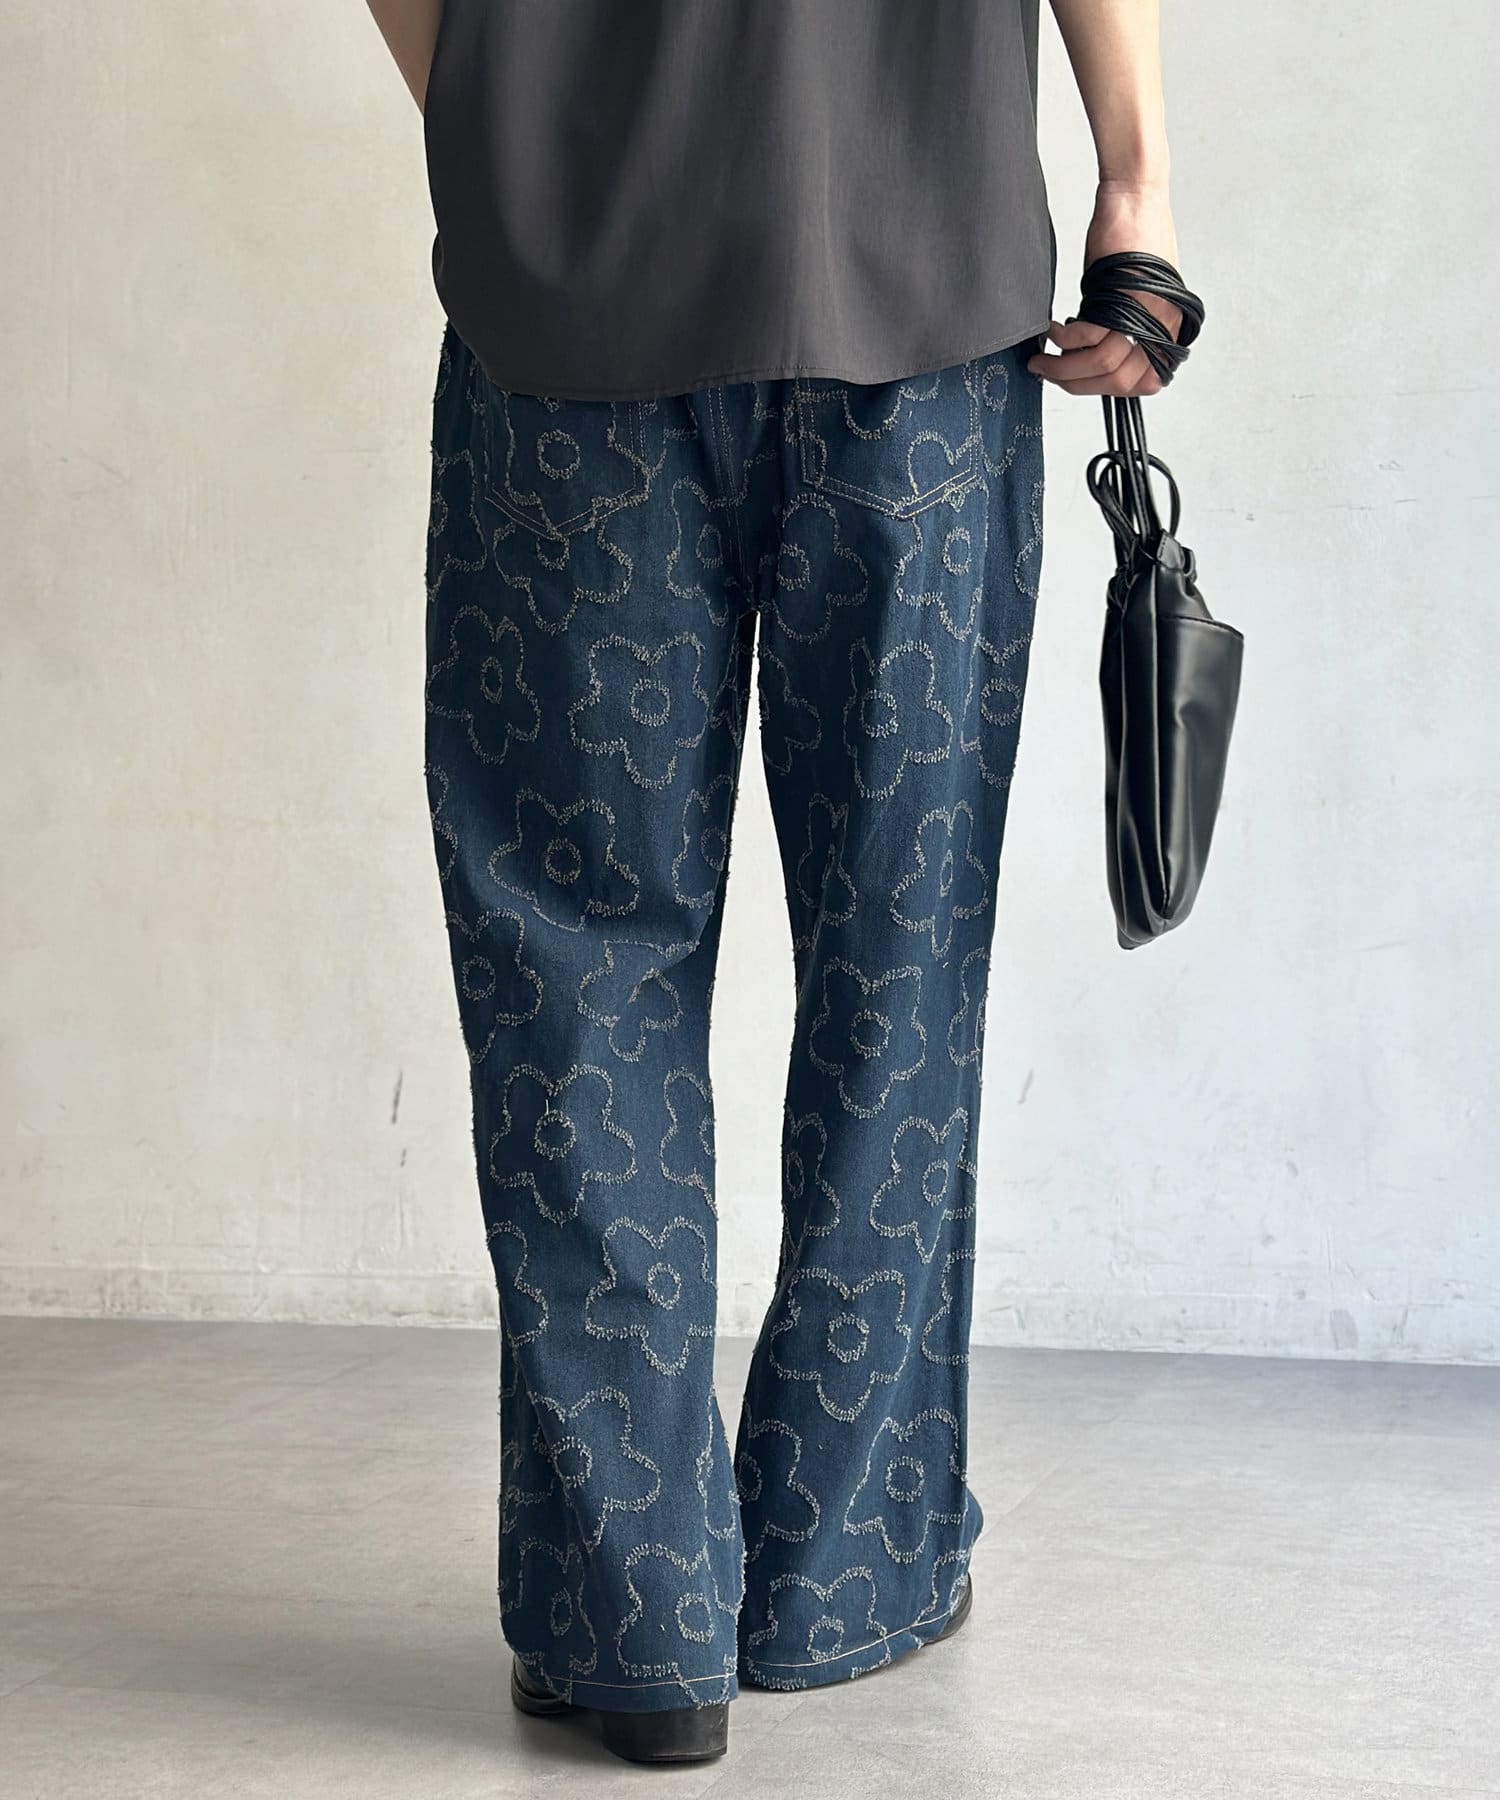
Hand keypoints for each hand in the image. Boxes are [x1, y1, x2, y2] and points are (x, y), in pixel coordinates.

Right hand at [1027, 180, 1182, 397]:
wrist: (1134, 198)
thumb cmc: (1132, 238)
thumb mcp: (1132, 297)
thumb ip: (1121, 332)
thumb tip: (1091, 363)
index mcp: (1169, 329)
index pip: (1142, 384)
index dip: (1105, 388)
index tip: (1079, 382)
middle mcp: (1164, 325)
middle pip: (1119, 379)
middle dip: (1077, 384)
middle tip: (1050, 374)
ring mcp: (1147, 312)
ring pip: (1102, 363)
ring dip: (1064, 367)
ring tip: (1045, 359)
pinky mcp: (1125, 297)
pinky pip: (1089, 337)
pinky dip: (1064, 340)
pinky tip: (1054, 331)